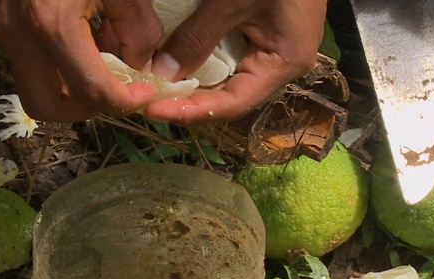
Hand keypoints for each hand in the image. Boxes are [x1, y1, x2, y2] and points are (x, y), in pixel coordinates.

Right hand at [0, 0, 163, 121]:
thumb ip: (138, 29)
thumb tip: (140, 68)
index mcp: (50, 21)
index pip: (90, 90)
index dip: (125, 101)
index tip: (145, 92)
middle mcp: (17, 32)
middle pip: (47, 106)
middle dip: (87, 108)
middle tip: (116, 89)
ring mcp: (2, 28)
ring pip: (34, 90)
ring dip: (71, 91)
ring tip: (101, 62)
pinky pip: (30, 64)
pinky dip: (60, 68)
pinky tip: (83, 41)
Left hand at [146, 0, 327, 123]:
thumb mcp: (230, 0)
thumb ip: (197, 38)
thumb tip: (162, 75)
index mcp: (285, 63)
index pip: (233, 103)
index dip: (192, 111)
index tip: (154, 110)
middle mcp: (279, 65)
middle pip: (228, 96)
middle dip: (187, 101)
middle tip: (148, 101)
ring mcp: (270, 50)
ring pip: (226, 79)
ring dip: (191, 85)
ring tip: (156, 90)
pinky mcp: (260, 35)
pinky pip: (227, 58)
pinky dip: (200, 63)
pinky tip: (174, 67)